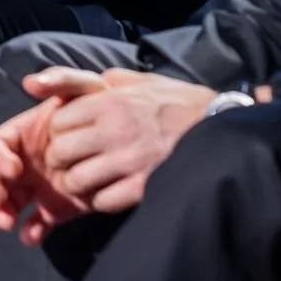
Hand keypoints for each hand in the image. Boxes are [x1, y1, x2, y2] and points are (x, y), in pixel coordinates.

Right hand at [0, 67, 107, 244]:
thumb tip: (29, 82)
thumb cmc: (101, 107)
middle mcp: (25, 163)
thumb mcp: (83, 87)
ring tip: (8, 221)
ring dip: (2, 212)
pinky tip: (31, 235)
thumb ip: (59, 80)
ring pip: (8, 203)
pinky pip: (36, 224)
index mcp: (23, 136)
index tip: (12, 168)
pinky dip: (30, 232)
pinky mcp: (55, 209)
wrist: (131, 134)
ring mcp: (38, 188)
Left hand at [38, 69, 215, 216]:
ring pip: (76, 180)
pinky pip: (103, 201)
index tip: (67, 136)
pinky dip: (100, 200)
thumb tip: (92, 79)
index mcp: (111, 101)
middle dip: (60, 160)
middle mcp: (115, 129)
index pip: (58, 120)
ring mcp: (129, 160)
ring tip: (86, 181)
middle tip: (70, 162)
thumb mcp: (145, 81)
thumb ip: (113, 80)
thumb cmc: (181, 103)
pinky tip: (108, 192)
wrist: (222, 127)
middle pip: (60, 152)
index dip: (58, 131)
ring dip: (77, 184)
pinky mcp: (144, 186)